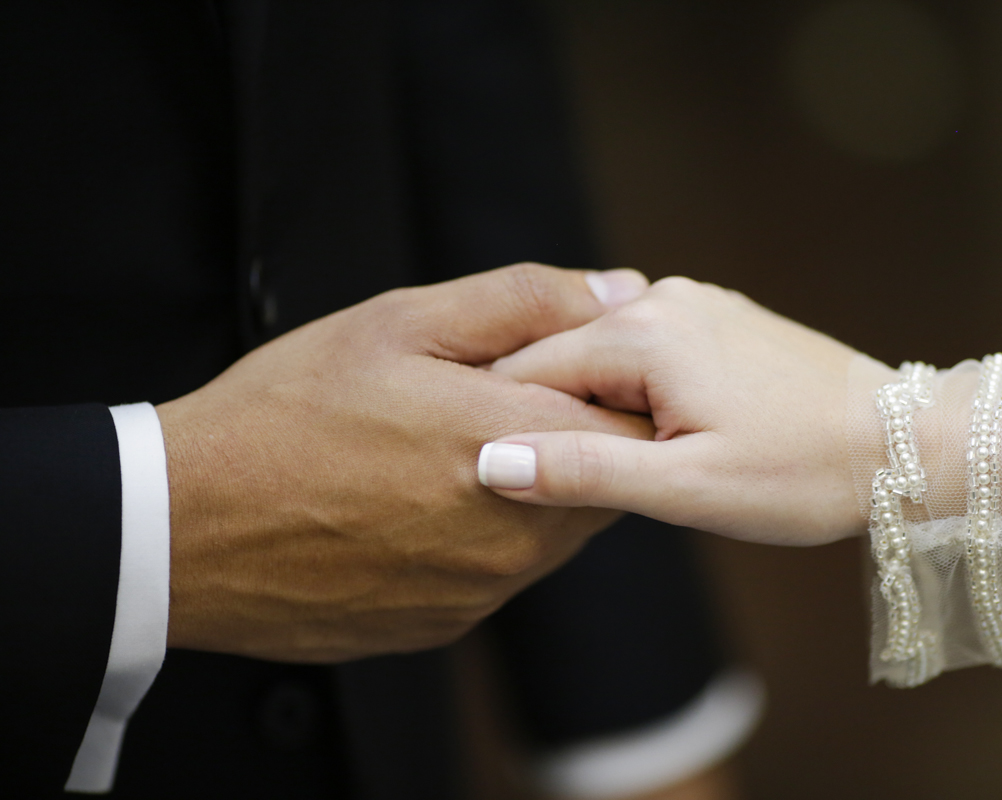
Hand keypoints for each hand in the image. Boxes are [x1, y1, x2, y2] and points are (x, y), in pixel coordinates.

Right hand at [157, 264, 651, 661]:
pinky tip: (416, 506)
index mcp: (519, 447)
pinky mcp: (448, 622)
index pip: (634, 421)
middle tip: (489, 403)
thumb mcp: (400, 323)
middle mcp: (517, 534)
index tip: (562, 370)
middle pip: (600, 481)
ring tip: (442, 452)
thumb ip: (524, 302)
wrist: (188, 525)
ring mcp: (484, 589)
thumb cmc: (287, 412)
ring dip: (528, 488)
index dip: (607, 387)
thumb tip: (616, 289)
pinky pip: (500, 572)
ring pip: (554, 530)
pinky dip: (483, 536)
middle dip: (567, 436)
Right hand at [480, 277, 865, 545]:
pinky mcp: (718, 317)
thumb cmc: (802, 472)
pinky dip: (635, 390)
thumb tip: (492, 460)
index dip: (509, 427)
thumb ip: (583, 470)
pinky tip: (664, 433)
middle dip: (554, 415)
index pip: (525, 371)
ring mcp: (694, 301)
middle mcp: (660, 297)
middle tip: (575, 482)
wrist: (903, 443)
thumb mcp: (685, 487)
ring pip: (602, 353)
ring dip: (598, 405)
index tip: (504, 475)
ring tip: (628, 462)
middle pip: (560, 356)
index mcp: (641, 333)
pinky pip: (644, 348)